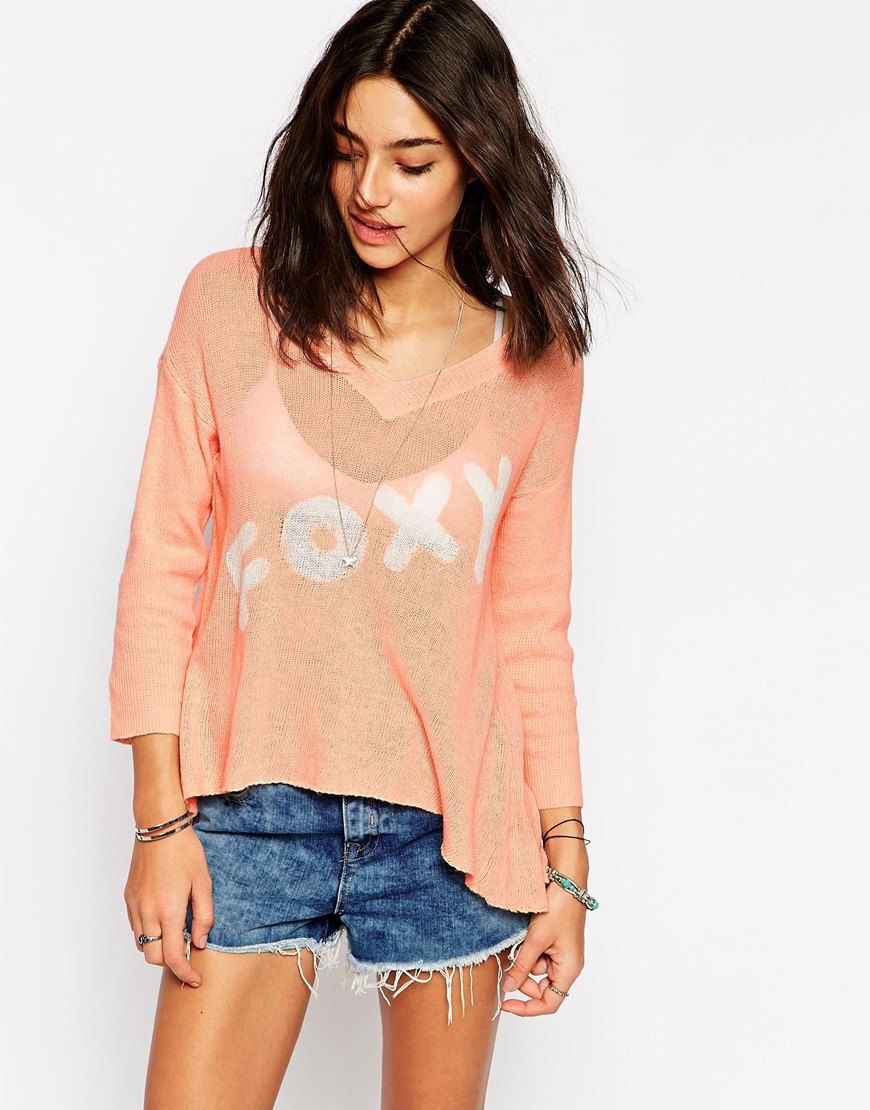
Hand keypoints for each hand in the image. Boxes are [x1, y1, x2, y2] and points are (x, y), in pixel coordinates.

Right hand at [124, 819, 213, 988]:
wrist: (159, 827)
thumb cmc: (185, 852)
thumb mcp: (204, 882)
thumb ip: (203, 916)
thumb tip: (199, 943)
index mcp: (169, 910)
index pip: (173, 957)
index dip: (185, 973)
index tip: (195, 979)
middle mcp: (148, 912)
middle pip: (153, 958)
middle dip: (170, 964)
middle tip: (187, 956)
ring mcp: (135, 906)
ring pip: (142, 945)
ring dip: (158, 948)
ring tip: (176, 937)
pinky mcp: (128, 899)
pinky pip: (135, 928)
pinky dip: (148, 933)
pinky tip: (163, 921)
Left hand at [499, 879, 585, 1016]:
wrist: (567, 883)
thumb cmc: (558, 910)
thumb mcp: (535, 940)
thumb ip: (522, 966)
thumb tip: (508, 988)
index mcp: (569, 970)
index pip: (549, 1003)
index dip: (527, 1008)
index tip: (506, 1004)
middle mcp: (567, 966)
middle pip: (542, 988)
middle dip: (523, 979)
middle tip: (509, 964)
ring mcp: (562, 955)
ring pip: (537, 970)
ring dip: (524, 960)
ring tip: (520, 941)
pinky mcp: (555, 944)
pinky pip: (538, 956)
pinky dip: (528, 950)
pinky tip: (525, 936)